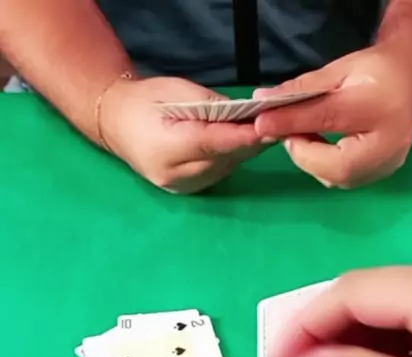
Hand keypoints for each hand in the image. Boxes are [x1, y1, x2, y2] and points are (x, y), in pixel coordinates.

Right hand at [100, 76, 264, 192]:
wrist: (116, 124)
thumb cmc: (145, 101)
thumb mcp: (175, 90)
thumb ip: (210, 105)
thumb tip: (243, 115)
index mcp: (165, 148)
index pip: (212, 144)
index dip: (243, 137)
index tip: (270, 129)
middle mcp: (174, 174)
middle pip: (223, 160)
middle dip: (249, 142)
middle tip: (275, 124)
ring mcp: (180, 187)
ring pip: (224, 169)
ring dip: (242, 151)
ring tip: (259, 130)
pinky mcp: (186, 192)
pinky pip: (217, 174)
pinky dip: (230, 158)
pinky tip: (238, 143)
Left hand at [254, 44, 411, 187]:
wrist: (410, 81)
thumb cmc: (375, 72)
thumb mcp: (338, 72)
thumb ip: (302, 90)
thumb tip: (262, 102)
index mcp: (380, 109)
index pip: (328, 119)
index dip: (292, 124)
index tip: (262, 124)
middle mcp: (388, 148)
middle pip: (332, 164)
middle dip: (302, 150)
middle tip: (287, 130)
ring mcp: (385, 168)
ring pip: (334, 177)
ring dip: (311, 159)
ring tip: (304, 135)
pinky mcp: (379, 177)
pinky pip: (342, 179)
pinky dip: (324, 165)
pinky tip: (320, 146)